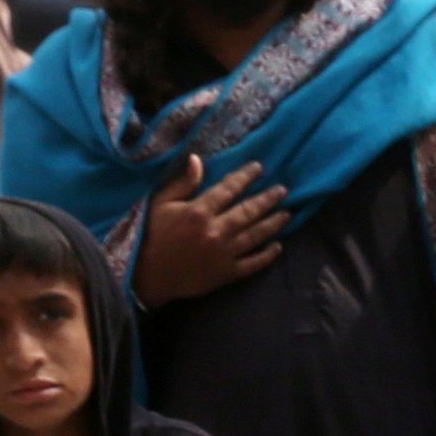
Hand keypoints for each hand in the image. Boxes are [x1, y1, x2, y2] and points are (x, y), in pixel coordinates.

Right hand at [131, 155, 290, 308]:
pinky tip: (278, 246)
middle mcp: (216, 231)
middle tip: (282, 190)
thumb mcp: (160, 203)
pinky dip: (267, 255)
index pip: (228, 189)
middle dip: (267, 199)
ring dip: (273, 224)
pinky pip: (252, 264)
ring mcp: (224, 254)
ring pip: (255, 236)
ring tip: (287, 214)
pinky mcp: (226, 274)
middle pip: (248, 211)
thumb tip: (197, 159)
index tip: (259, 168)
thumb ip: (182, 183)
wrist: (149, 276)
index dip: (245, 177)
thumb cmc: (153, 235)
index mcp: (199, 212)